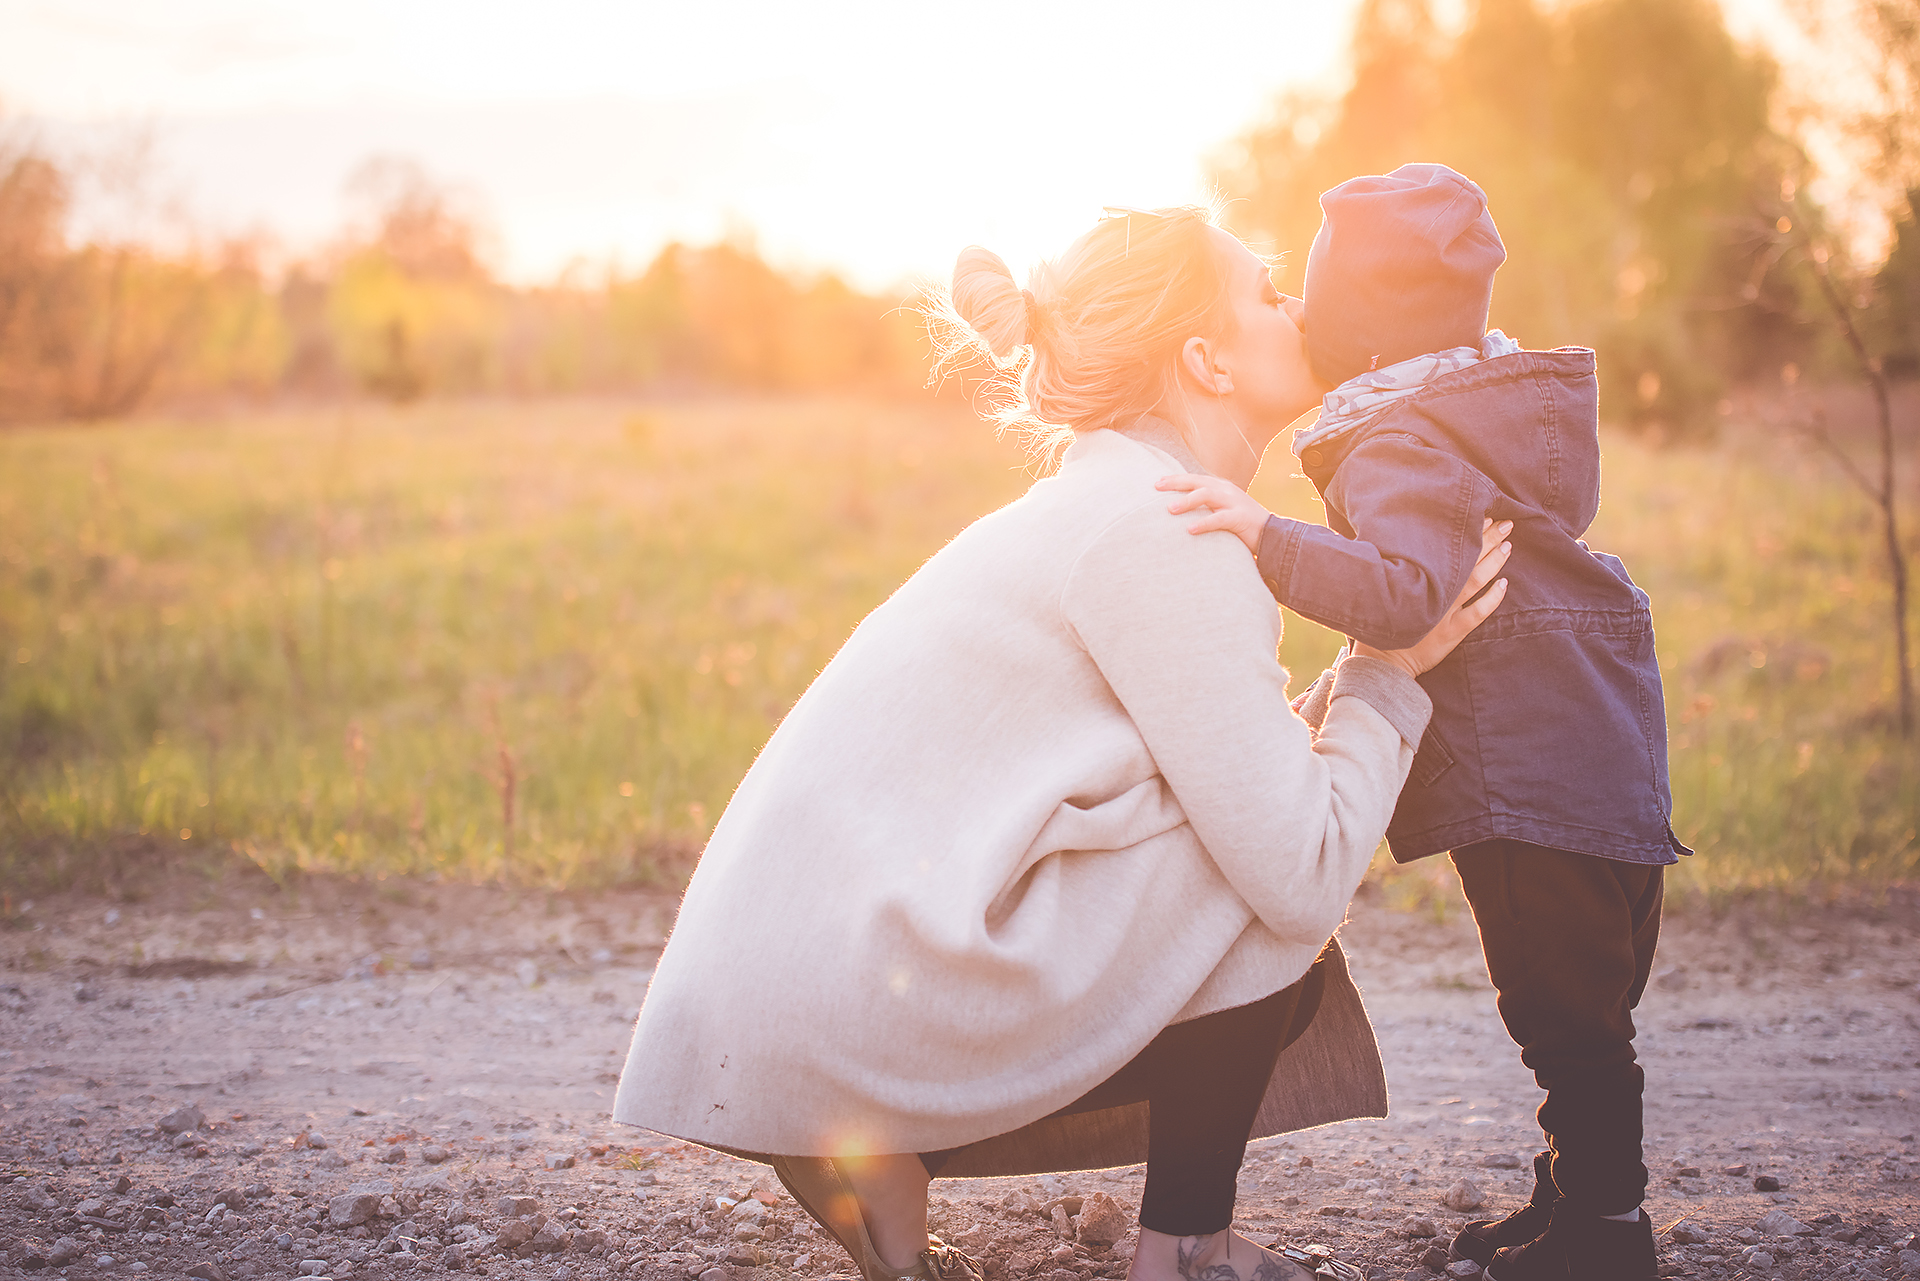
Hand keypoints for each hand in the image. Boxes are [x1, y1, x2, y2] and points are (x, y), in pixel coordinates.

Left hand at [1156, 473, 1271, 553]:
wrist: (1272, 534)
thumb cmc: (1241, 525)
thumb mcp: (1221, 511)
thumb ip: (1205, 508)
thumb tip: (1178, 511)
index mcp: (1220, 487)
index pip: (1194, 479)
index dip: (1175, 479)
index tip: (1156, 483)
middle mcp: (1226, 491)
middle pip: (1197, 482)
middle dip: (1176, 483)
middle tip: (1156, 488)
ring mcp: (1234, 502)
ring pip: (1206, 495)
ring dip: (1187, 501)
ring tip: (1170, 509)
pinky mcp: (1240, 518)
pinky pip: (1219, 519)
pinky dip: (1204, 523)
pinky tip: (1190, 530)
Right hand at [1354, 519, 1512, 677]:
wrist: (1381, 661)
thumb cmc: (1378, 623)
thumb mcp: (1383, 588)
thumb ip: (1394, 567)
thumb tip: (1400, 544)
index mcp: (1420, 577)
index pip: (1449, 547)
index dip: (1468, 531)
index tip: (1482, 515)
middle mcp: (1437, 591)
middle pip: (1469, 559)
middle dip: (1489, 539)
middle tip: (1506, 523)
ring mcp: (1447, 612)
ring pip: (1477, 581)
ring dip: (1495, 562)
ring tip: (1508, 545)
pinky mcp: (1453, 632)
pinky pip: (1479, 612)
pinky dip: (1493, 597)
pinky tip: (1505, 584)